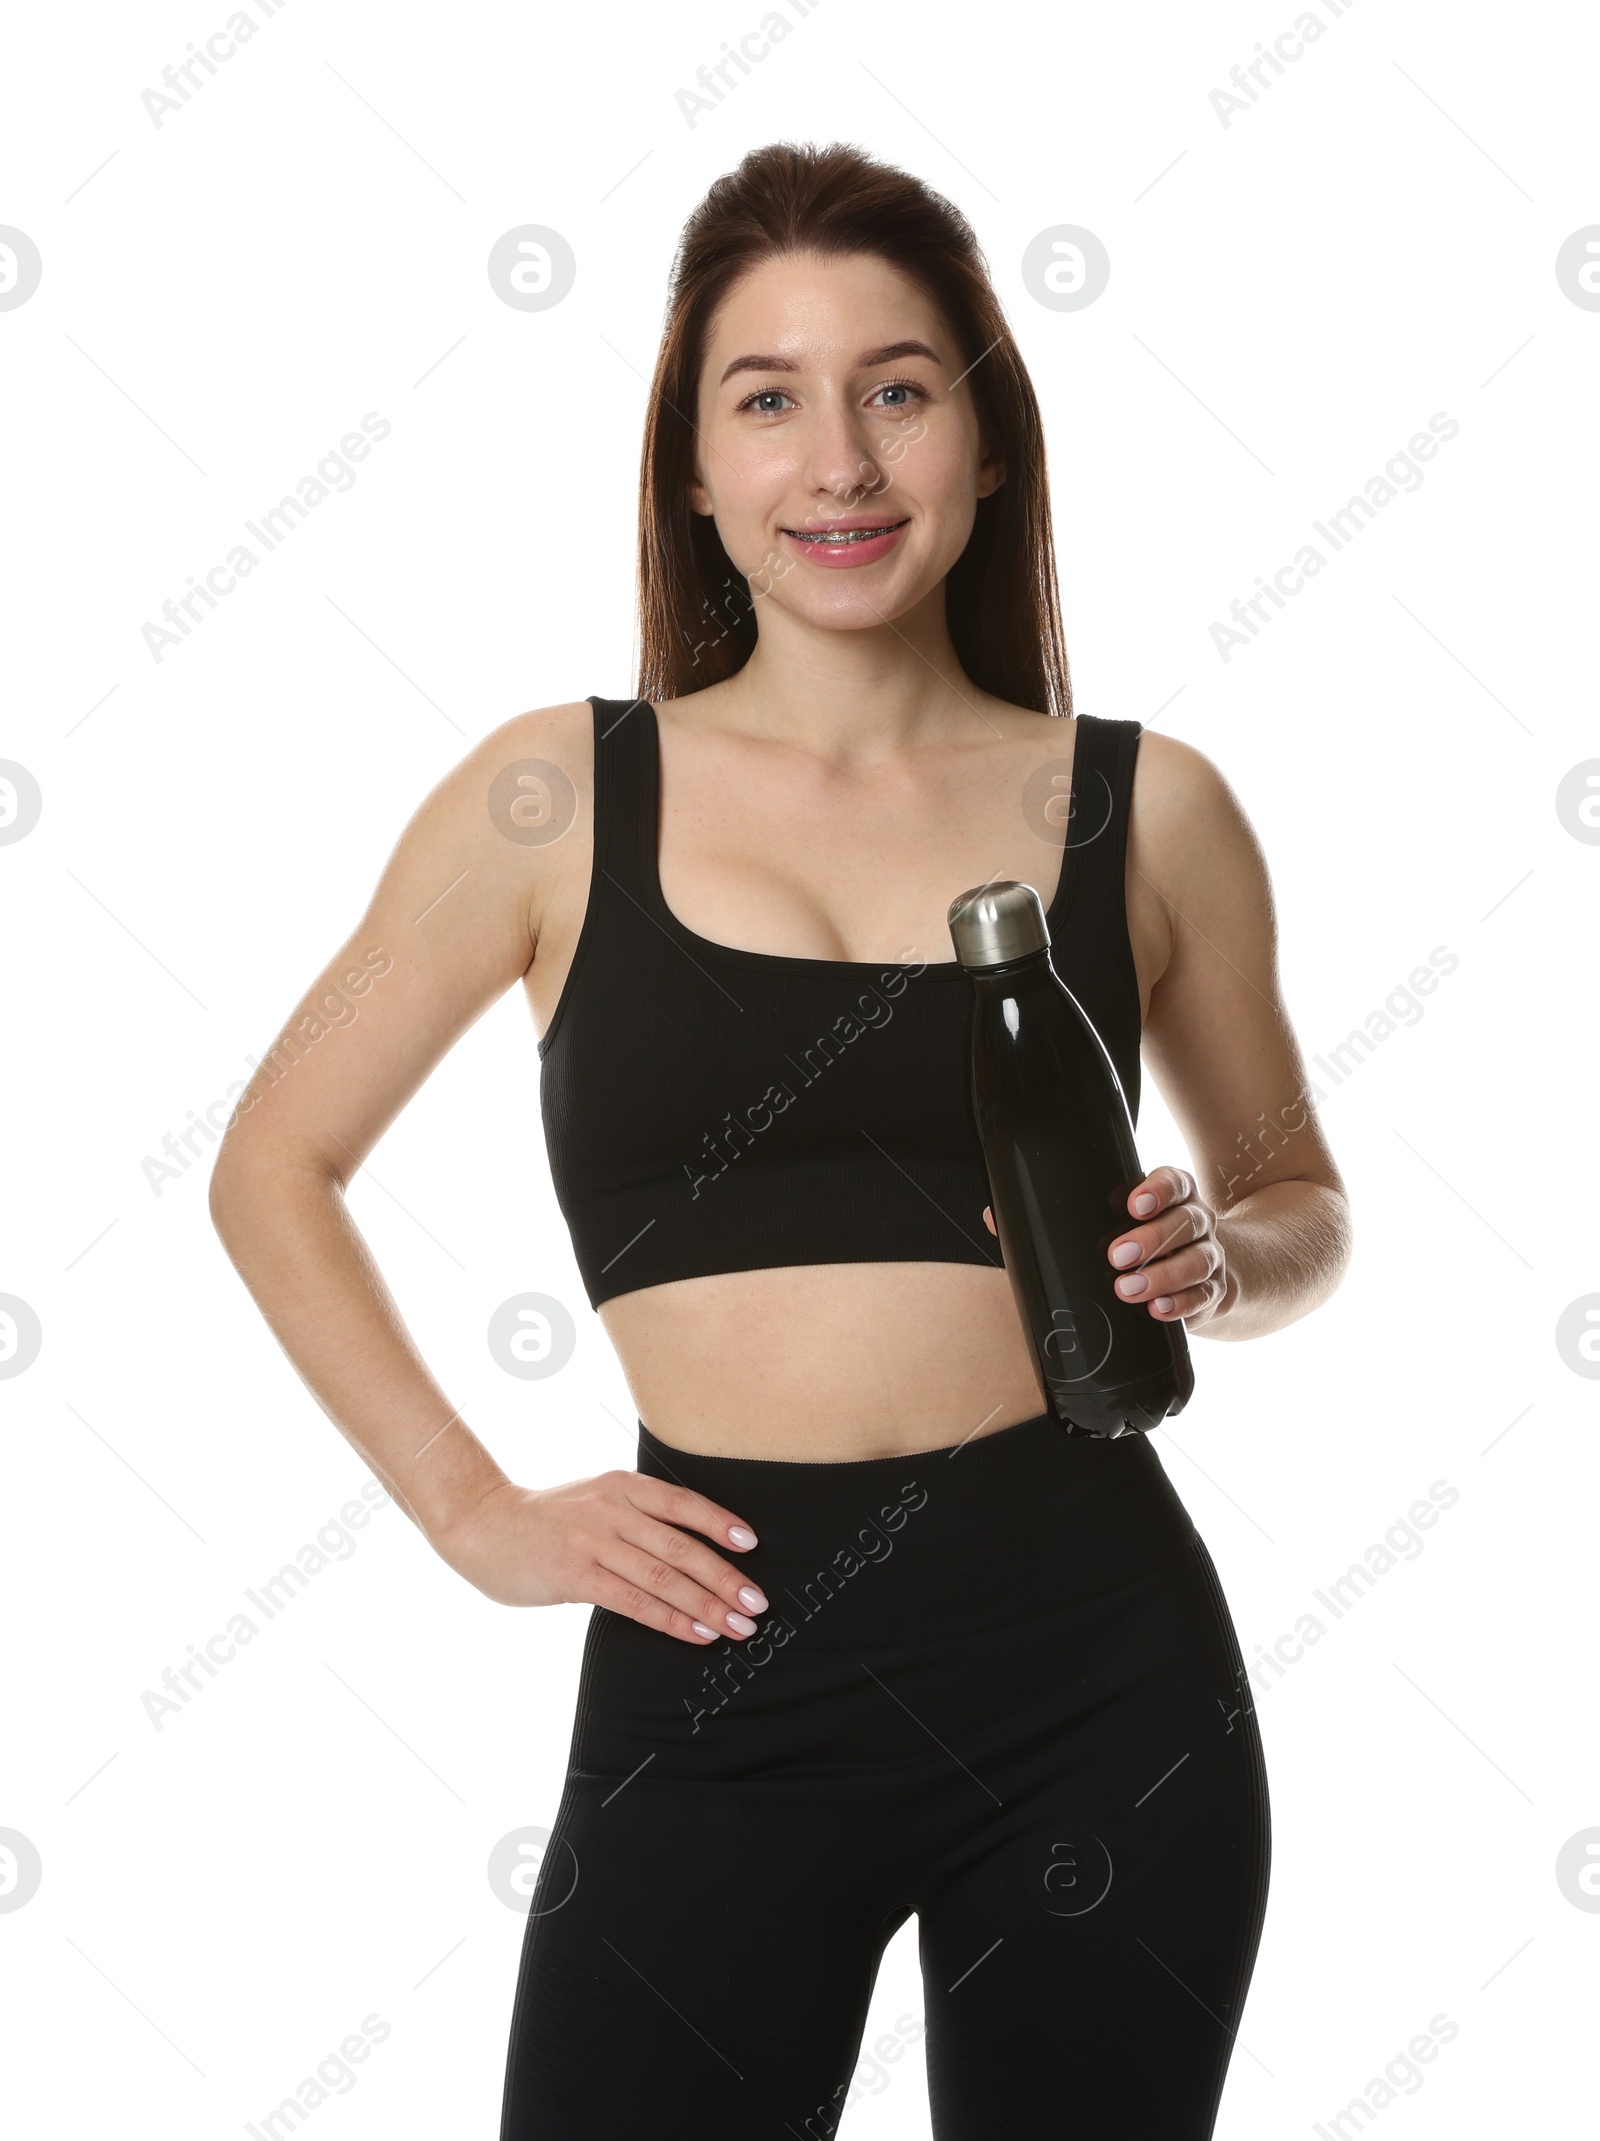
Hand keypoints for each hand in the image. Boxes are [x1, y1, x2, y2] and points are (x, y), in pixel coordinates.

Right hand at [429, 1470, 768, 1644]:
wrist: (483, 1525)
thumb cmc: (546, 1519)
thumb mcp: (594, 1499)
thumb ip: (634, 1515)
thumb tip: (692, 1548)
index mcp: (622, 1485)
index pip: (683, 1503)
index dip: (721, 1523)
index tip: (753, 1545)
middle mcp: (612, 1509)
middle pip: (682, 1546)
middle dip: (725, 1578)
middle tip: (757, 1603)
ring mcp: (593, 1542)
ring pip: (663, 1578)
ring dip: (706, 1606)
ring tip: (737, 1626)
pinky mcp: (575, 1575)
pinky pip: (634, 1602)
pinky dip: (671, 1620)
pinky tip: (696, 1634)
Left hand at [983, 1163, 1229, 1328]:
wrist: (1207, 1274)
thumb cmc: (1141, 1242)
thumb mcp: (1110, 1222)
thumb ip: (1060, 1218)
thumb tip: (995, 1217)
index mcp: (1173, 1195)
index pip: (1174, 1182)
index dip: (1157, 1190)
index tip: (1131, 1203)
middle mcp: (1196, 1220)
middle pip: (1184, 1222)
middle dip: (1150, 1239)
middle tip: (1115, 1256)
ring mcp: (1209, 1256)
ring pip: (1196, 1260)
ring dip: (1163, 1275)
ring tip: (1128, 1289)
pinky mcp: (1212, 1292)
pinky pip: (1204, 1297)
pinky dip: (1181, 1304)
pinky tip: (1158, 1310)